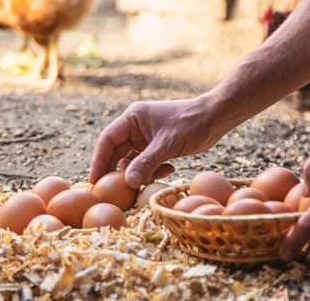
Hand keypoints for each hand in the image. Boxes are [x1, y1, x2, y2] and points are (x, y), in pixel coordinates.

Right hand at [89, 96, 225, 187]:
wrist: (215, 118)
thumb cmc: (192, 124)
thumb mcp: (168, 145)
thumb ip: (146, 163)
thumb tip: (127, 183)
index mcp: (132, 118)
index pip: (107, 140)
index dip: (99, 161)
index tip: (94, 181)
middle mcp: (135, 126)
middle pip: (117, 152)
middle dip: (118, 171)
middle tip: (115, 193)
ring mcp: (146, 136)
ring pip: (132, 160)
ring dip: (139, 173)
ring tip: (150, 180)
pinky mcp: (157, 145)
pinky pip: (146, 162)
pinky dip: (153, 170)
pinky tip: (169, 170)